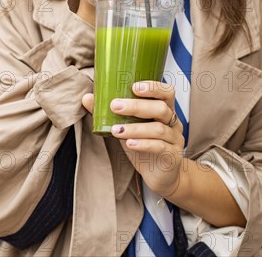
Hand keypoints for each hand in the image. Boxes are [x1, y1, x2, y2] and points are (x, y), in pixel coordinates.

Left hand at [82, 81, 184, 196]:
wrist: (158, 174)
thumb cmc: (142, 145)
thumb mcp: (126, 127)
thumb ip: (109, 113)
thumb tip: (87, 98)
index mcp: (164, 109)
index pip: (166, 92)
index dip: (153, 87)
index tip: (134, 86)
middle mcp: (172, 122)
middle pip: (160, 108)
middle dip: (137, 106)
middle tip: (115, 106)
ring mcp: (174, 139)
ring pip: (158, 129)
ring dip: (135, 128)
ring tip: (116, 130)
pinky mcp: (172, 156)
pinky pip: (160, 147)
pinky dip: (143, 144)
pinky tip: (129, 144)